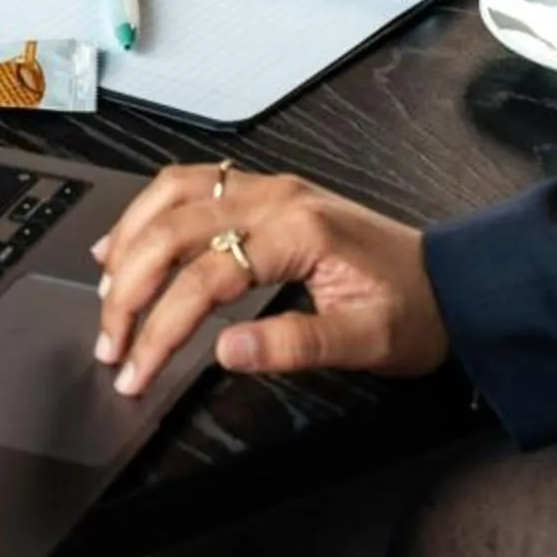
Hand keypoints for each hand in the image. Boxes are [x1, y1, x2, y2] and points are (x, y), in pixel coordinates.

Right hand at [92, 165, 448, 396]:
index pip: (204, 276)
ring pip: (173, 194)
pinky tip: (126, 241)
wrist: (454, 284)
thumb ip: (295, 345)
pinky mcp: (267, 195)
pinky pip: (192, 186)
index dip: (159, 328)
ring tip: (103, 294)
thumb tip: (226, 354)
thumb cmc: (415, 313)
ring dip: (129, 242)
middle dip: (128, 289)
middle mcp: (277, 197)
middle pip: (172, 229)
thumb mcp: (367, 342)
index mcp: (299, 230)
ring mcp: (270, 189)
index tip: (135, 371)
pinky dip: (148, 212)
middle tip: (108, 344)